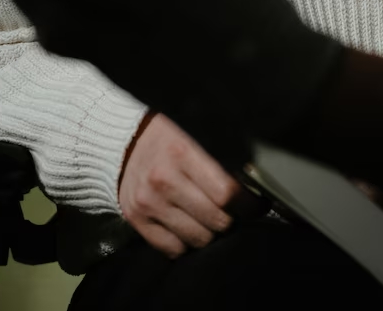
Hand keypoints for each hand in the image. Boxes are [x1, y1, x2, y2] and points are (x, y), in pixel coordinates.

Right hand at [118, 113, 264, 257]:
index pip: (226, 192)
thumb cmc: (168, 136)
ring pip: (197, 239)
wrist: (124, 142)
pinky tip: (188, 225)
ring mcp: (148, 203)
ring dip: (210, 232)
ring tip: (211, 217)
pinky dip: (185, 242)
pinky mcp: (136, 220)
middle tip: (235, 211)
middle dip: (231, 219)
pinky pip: (172, 249)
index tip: (258, 206)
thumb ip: (220, 155)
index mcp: (182, 152)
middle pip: (215, 220)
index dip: (248, 204)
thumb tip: (254, 183)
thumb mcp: (195, 132)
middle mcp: (164, 179)